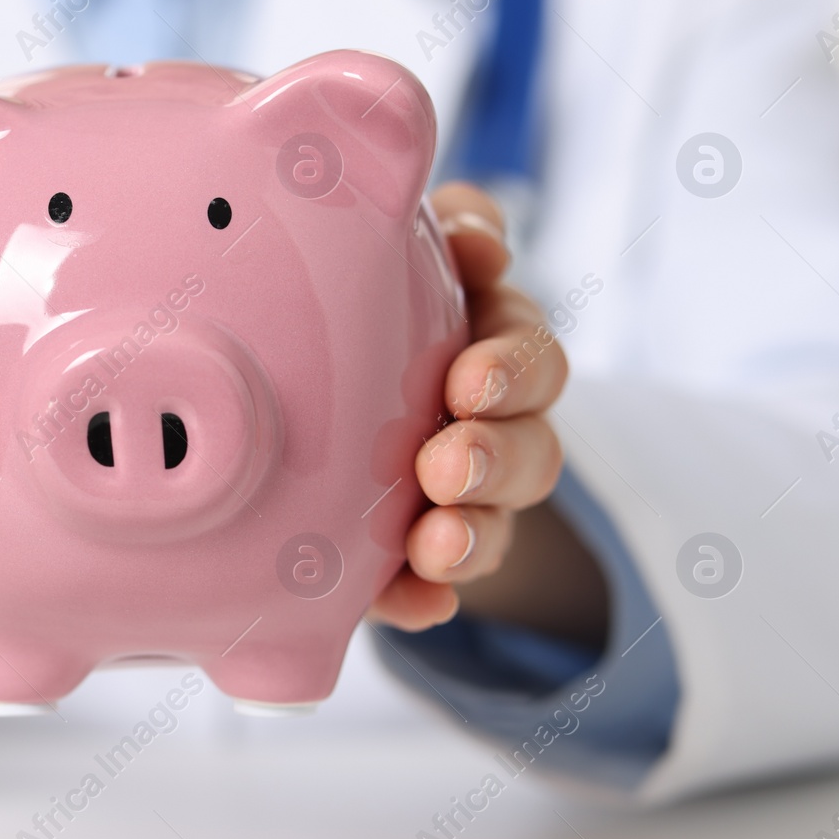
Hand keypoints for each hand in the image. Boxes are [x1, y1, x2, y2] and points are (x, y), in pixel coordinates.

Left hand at [368, 184, 576, 634]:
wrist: (310, 417)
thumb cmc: (360, 306)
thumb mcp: (399, 261)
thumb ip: (444, 236)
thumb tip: (480, 236)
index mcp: (485, 345)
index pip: (524, 350)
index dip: (509, 363)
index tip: (467, 380)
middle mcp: (487, 423)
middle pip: (528, 441)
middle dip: (495, 454)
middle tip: (446, 462)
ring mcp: (459, 493)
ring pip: (495, 518)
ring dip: (473, 530)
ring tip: (436, 541)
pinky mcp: (416, 552)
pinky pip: (433, 586)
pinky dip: (426, 597)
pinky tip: (418, 603)